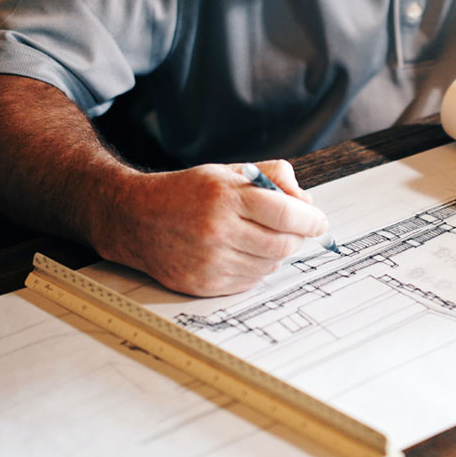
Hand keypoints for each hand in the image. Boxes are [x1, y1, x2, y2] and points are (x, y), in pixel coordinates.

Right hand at [91, 159, 327, 296]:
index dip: (311, 220)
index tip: (319, 221)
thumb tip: (307, 202)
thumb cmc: (186, 193)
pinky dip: (255, 268)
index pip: (287, 213)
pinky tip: (241, 253)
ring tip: (258, 238)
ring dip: (275, 253)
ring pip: (270, 265)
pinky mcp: (205, 284)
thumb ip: (272, 177)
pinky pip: (250, 281)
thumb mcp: (227, 172)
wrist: (136, 219)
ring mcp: (210, 261)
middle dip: (297, 237)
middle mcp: (218, 231)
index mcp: (225, 197)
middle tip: (294, 230)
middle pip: (284, 244)